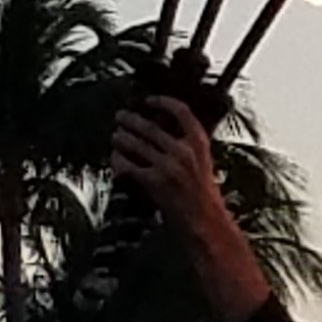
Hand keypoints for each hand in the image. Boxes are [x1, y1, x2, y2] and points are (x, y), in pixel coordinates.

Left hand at [110, 97, 222, 225]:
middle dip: (131, 120)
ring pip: (135, 144)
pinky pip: (128, 164)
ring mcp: (169, 166)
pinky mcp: (155, 181)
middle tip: (120, 116)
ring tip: (115, 136)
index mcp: (200, 143)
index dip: (163, 102)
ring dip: (121, 138)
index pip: (182, 111)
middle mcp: (185, 151)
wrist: (206, 220)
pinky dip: (118, 160)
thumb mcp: (202, 163)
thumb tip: (161, 130)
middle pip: (151, 126)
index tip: (150, 100)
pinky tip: (115, 158)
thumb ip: (187, 146)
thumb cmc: (203, 193)